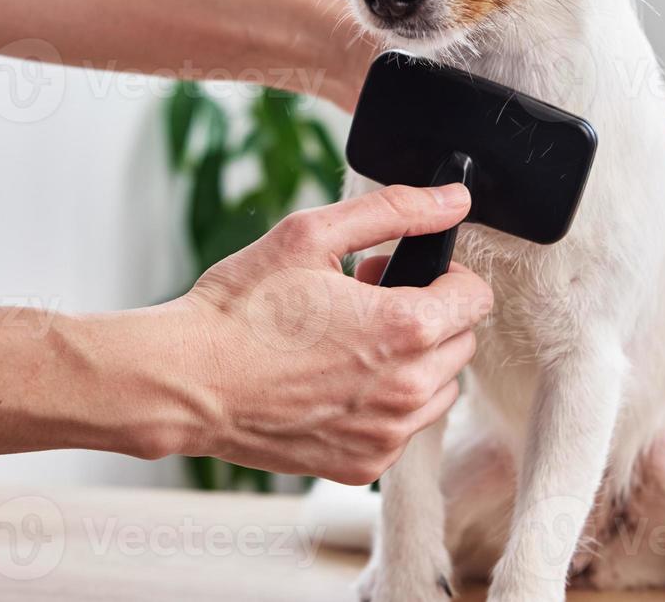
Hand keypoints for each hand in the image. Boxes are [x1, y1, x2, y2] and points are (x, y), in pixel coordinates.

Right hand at [175, 184, 489, 483]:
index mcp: (406, 328)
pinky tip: (333, 380)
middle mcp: (408, 390)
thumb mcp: (312, 235)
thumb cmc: (241, 307)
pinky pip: (401, 428)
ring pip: (438, 389)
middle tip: (365, 300)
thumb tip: (453, 199)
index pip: (476, 296)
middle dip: (426, 314)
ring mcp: (387, 434)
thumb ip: (395, 211)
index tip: (400, 273)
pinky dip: (383, 403)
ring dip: (412, 362)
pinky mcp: (363, 465)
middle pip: (461, 343)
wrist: (188, 381)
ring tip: (349, 341)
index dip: (442, 274)